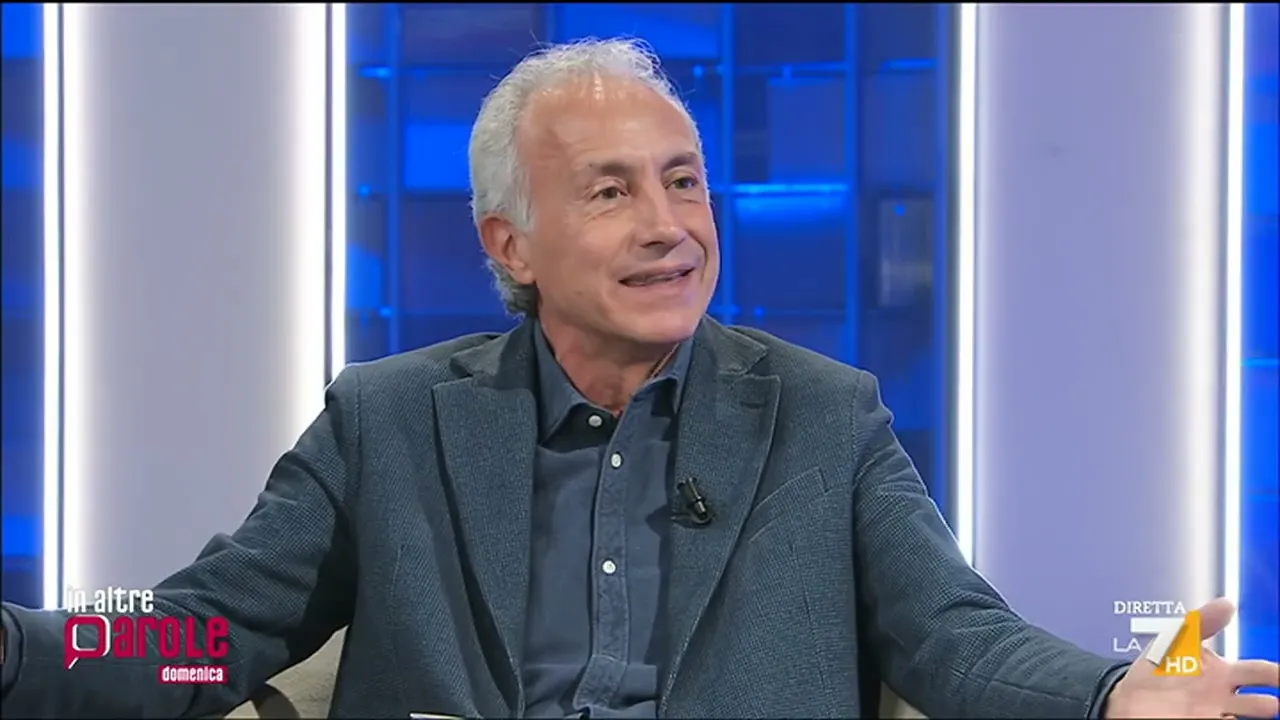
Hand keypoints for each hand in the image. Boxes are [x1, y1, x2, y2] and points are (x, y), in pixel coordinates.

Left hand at [1105, 598, 1278, 718]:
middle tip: (1272, 701)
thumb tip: (1227, 603)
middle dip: (1265, 700)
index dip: (1271, 672)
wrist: (1129, 697)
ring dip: (1252, 712)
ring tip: (1261, 707)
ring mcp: (1212, 712)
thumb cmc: (1157, 669)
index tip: (1278, 673)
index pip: (1257, 672)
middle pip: (1256, 700)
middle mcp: (1222, 695)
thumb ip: (1201, 621)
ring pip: (1241, 715)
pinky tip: (1227, 718)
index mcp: (1221, 673)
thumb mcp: (1177, 639)